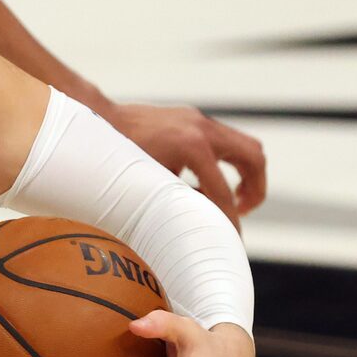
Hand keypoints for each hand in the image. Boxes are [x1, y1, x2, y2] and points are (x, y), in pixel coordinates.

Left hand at [103, 101, 267, 222]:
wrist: (101, 120)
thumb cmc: (120, 156)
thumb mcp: (153, 183)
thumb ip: (182, 200)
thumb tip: (202, 224)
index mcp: (192, 147)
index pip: (224, 191)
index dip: (230, 218)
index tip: (232, 236)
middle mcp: (202, 129)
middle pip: (254, 157)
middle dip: (255, 188)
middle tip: (242, 210)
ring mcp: (199, 120)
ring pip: (245, 145)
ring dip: (245, 174)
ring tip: (230, 199)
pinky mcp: (194, 119)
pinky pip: (225, 141)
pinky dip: (226, 163)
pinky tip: (203, 182)